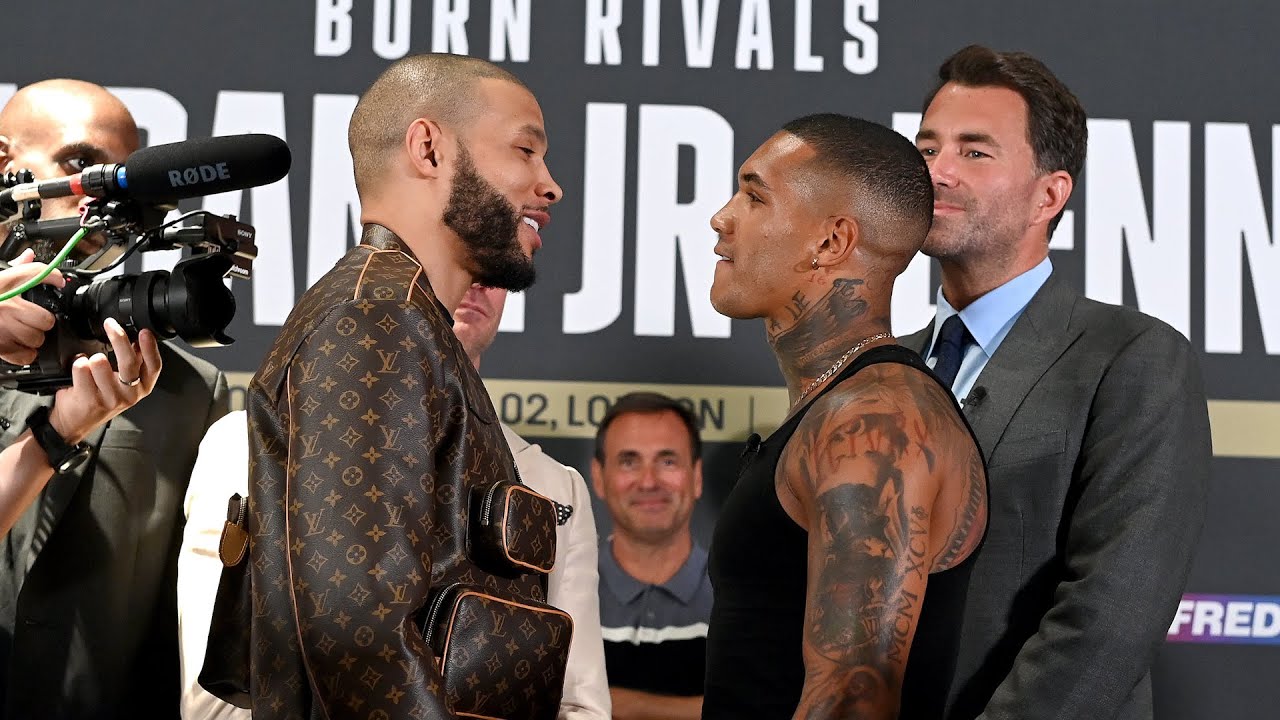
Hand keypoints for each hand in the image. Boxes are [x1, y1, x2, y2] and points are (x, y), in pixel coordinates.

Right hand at [0, 248, 62, 364]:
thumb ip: (14, 268)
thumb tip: (29, 255)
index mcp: (2, 285)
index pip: (35, 273)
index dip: (53, 276)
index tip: (58, 281)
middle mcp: (4, 306)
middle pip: (45, 319)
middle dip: (43, 320)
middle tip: (34, 318)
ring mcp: (2, 328)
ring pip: (37, 338)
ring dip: (34, 337)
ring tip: (23, 331)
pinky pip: (26, 355)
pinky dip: (26, 353)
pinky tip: (19, 344)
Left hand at [48, 317, 161, 443]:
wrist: (76, 421)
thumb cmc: (100, 398)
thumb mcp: (124, 381)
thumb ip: (134, 362)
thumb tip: (138, 339)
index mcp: (142, 387)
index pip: (154, 366)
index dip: (150, 348)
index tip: (144, 332)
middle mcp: (130, 394)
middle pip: (129, 362)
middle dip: (119, 338)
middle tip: (111, 325)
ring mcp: (111, 399)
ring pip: (101, 364)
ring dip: (92, 357)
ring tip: (89, 359)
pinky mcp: (90, 400)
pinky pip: (82, 370)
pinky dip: (77, 363)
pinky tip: (78, 366)